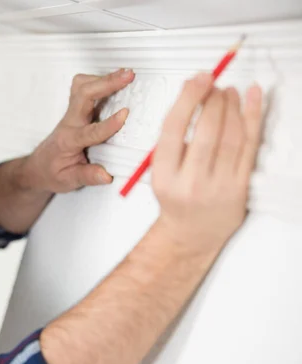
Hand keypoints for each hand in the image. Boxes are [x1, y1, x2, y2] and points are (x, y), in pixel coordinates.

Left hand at [23, 68, 134, 193]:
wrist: (38, 168)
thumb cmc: (52, 173)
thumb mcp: (68, 181)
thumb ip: (88, 176)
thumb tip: (106, 175)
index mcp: (69, 142)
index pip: (90, 131)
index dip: (109, 124)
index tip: (125, 114)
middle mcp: (69, 123)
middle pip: (84, 95)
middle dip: (107, 83)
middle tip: (128, 76)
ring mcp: (71, 114)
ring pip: (81, 86)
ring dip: (102, 78)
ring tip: (124, 74)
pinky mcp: (75, 110)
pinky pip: (82, 87)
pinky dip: (98, 80)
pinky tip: (113, 81)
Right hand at [152, 73, 262, 254]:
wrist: (191, 234)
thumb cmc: (176, 200)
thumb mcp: (161, 172)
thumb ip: (172, 140)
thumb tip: (190, 99)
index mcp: (165, 176)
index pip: (174, 129)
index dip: (188, 99)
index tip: (197, 80)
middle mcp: (191, 182)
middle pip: (207, 131)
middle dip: (212, 100)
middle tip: (214, 82)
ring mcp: (218, 186)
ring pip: (230, 137)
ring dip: (232, 106)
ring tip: (229, 91)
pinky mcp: (240, 187)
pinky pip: (249, 147)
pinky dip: (253, 118)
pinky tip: (252, 100)